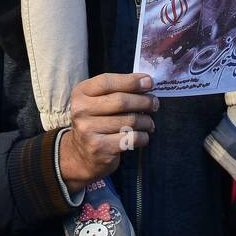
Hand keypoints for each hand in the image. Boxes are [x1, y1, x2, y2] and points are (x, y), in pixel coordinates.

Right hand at [59, 73, 157, 195]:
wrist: (82, 154)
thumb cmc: (97, 121)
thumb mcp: (99, 100)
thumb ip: (118, 89)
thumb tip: (147, 82)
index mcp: (81, 93)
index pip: (107, 82)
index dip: (131, 81)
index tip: (150, 82)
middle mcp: (81, 110)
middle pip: (121, 101)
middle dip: (144, 101)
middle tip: (154, 104)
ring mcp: (88, 130)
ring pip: (130, 121)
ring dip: (146, 121)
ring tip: (149, 122)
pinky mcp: (100, 148)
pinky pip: (131, 138)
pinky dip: (143, 137)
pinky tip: (142, 136)